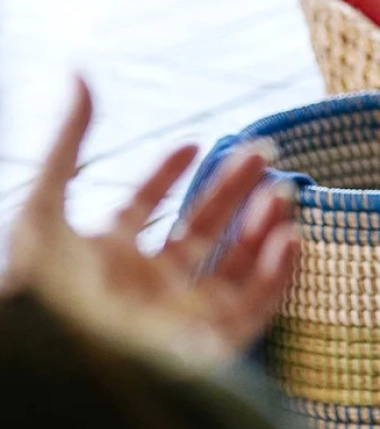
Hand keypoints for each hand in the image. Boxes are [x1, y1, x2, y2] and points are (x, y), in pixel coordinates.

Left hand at [1, 76, 299, 364]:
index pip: (142, 211)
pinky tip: (288, 237)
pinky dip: (277, 275)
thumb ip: (69, 143)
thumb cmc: (42, 289)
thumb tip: (80, 73)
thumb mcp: (46, 206)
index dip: (167, 175)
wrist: (59, 354)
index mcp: (102, 258)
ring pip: (232, 267)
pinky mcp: (205, 345)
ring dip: (261, 228)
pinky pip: (255, 309)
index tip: (192, 141)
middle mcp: (143, 287)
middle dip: (233, 193)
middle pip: (200, 233)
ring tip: (280, 192)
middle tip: (263, 154)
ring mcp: (176, 315)